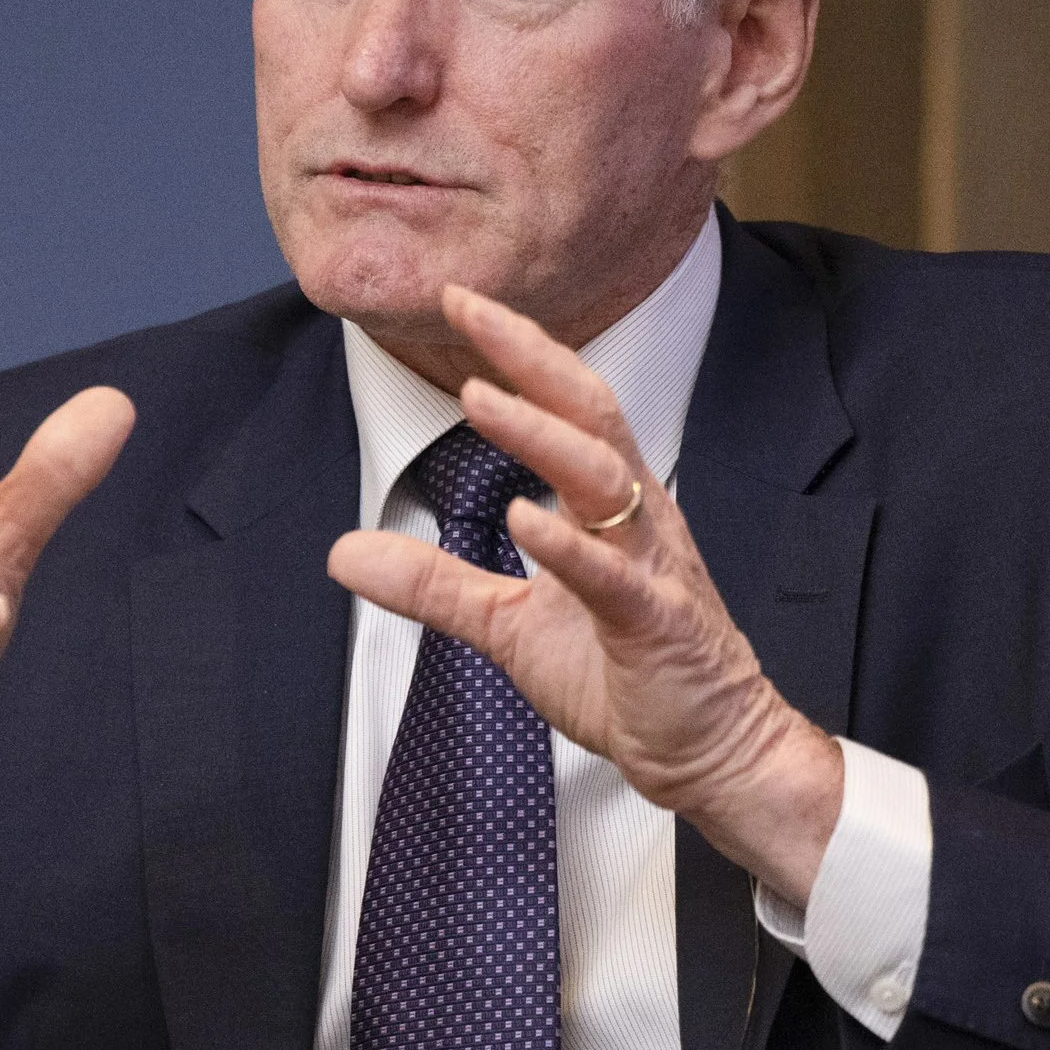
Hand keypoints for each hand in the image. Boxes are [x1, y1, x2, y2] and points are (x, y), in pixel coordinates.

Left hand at [327, 284, 841, 901]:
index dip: (516, 351)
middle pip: (590, 414)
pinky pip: (614, 577)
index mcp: (608, 506)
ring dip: (541, 436)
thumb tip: (343, 554)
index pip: (564, 406)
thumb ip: (433, 584)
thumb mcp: (506, 623)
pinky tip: (525, 519)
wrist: (706, 750)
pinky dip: (569, 546)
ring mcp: (652, 567)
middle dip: (530, 355)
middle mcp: (638, 518)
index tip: (460, 299)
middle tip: (469, 308)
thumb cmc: (622, 673)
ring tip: (480, 396)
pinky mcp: (657, 625)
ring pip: (606, 479)